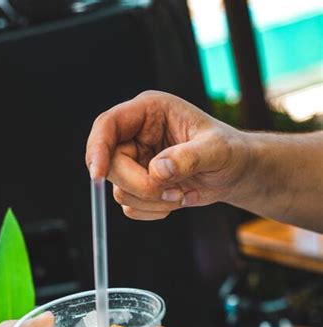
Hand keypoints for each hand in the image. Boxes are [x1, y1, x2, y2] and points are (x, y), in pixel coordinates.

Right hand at [86, 91, 249, 219]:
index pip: (108, 125)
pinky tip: (175, 201)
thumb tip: (157, 170)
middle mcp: (136, 135)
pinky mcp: (138, 185)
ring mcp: (135, 161)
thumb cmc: (229, 151)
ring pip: (119, 190)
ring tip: (181, 194)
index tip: (98, 173)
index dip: (97, 148)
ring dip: (150, 201)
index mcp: (149, 111)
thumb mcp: (217, 150)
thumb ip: (189, 158)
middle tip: (173, 193)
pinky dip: (151, 211)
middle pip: (110, 165)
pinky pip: (129, 206)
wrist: (233, 172)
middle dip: (139, 185)